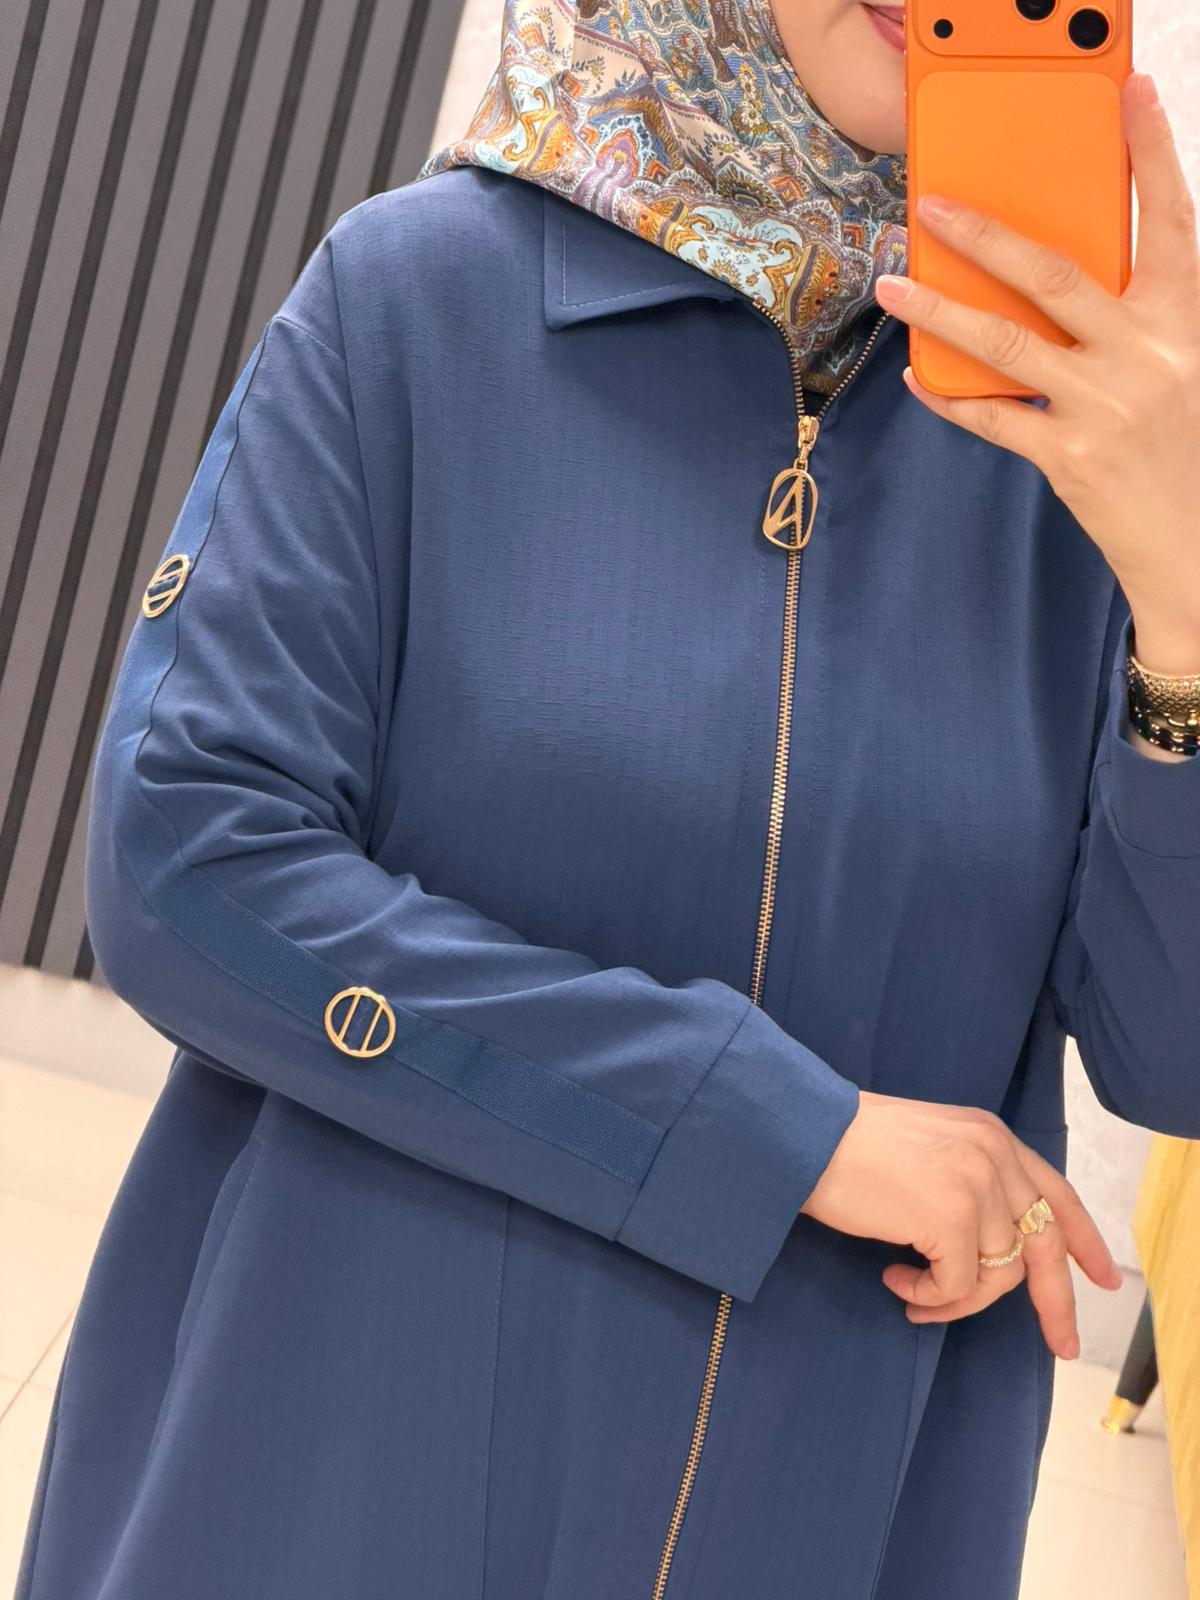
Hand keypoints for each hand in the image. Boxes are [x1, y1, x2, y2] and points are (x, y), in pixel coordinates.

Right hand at [799, 1090, 1122, 1359]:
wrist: (805, 1132)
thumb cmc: (847, 1145)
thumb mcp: (929, 1149)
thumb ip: (970, 1180)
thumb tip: (990, 1249)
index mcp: (992, 1136)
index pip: (1057, 1193)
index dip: (1083, 1240)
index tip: (1104, 1279)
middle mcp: (996, 1156)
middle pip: (1046, 1246)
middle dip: (1056, 1303)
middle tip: (1061, 1346)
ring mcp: (978, 1187)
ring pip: (998, 1276)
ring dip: (957, 1299)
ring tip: (912, 1294)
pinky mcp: (952, 1220)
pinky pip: (958, 1287)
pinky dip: (929, 1297)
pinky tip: (895, 1279)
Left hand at [876, 70, 1199, 642]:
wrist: (1196, 547)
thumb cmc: (1185, 449)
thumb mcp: (1181, 365)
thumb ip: (1136, 320)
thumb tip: (1059, 279)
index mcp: (1186, 319)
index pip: (1170, 218)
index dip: (1152, 153)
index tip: (1131, 95)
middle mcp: (1148, 353)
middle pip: (1055, 273)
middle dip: (986, 234)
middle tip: (933, 207)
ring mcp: (1106, 405)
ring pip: (1007, 342)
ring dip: (941, 311)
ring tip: (893, 286)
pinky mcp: (1071, 456)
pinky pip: (994, 415)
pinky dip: (950, 395)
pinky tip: (917, 374)